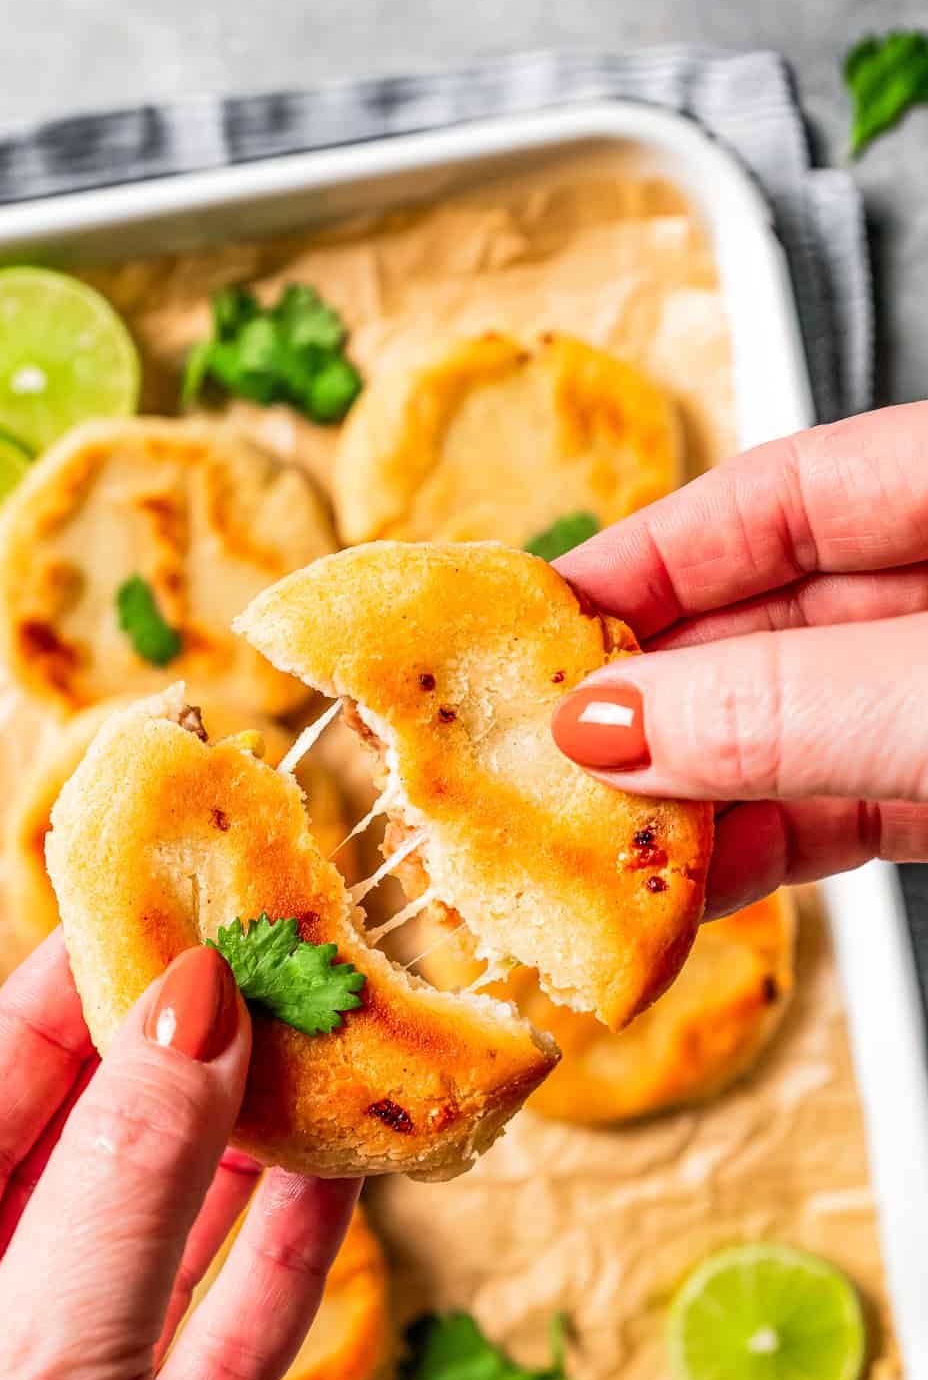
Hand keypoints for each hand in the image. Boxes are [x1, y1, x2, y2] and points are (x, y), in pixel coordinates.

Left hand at [0, 936, 357, 1379]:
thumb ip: (126, 1185)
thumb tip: (185, 1006)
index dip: (39, 1025)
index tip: (130, 931)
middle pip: (60, 1185)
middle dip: (151, 1083)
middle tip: (239, 975)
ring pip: (154, 1255)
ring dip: (230, 1158)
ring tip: (300, 1055)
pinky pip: (227, 1344)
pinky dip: (282, 1263)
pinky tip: (330, 1184)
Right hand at [551, 403, 927, 914]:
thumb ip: (784, 705)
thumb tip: (610, 723)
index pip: (775, 496)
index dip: (644, 557)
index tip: (534, 623)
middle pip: (769, 619)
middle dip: (652, 695)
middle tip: (541, 757)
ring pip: (798, 727)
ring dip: (695, 790)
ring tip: (596, 839)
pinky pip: (846, 806)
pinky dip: (769, 846)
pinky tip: (693, 882)